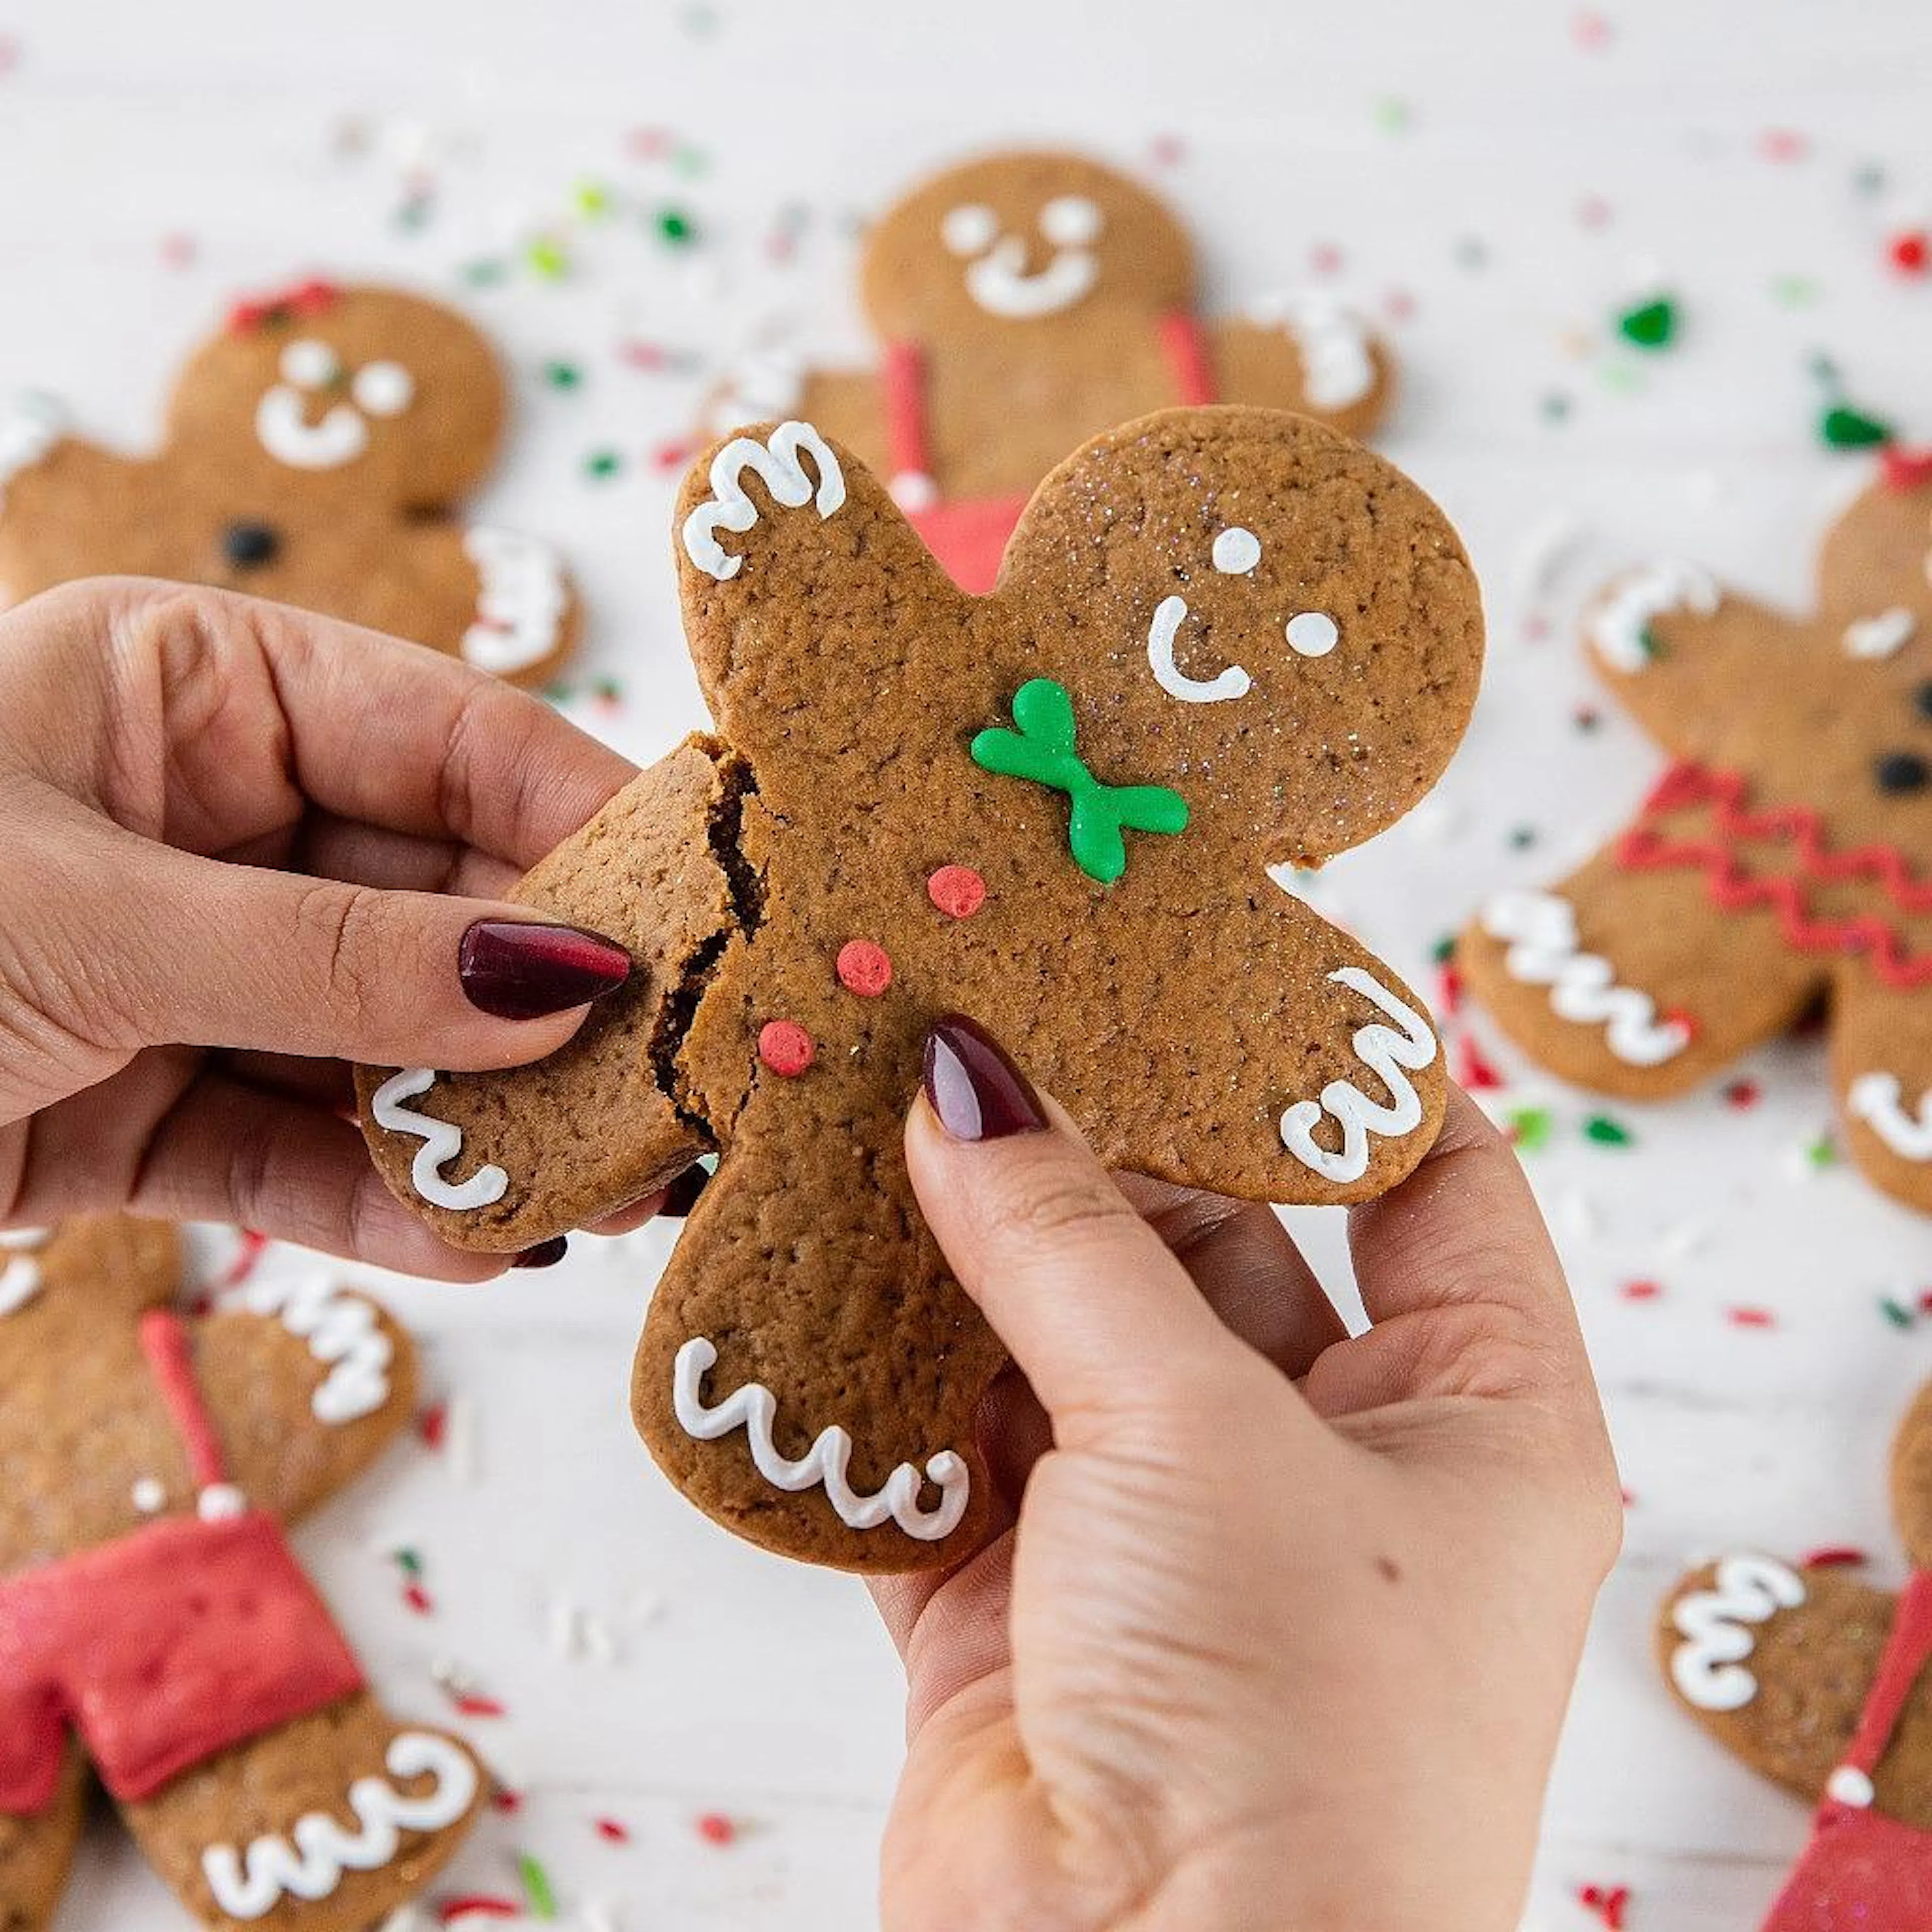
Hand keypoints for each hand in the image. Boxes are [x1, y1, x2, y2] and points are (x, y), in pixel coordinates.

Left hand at [0, 578, 639, 1275]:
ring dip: (489, 1115)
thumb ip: (346, 959)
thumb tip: (567, 977)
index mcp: (185, 689)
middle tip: (684, 1073)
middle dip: (555, 996)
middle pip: (438, 899)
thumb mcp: (96, 919)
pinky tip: (481, 1235)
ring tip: (612, 1182)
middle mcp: (200, 818)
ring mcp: (181, 972)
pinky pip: (294, 1152)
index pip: (446, 732)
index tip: (703, 904)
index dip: (584, 816)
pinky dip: (383, 1199)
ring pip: (384, 1040)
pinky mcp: (140, 1112)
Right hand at [872, 1017, 1619, 1931]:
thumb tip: (962, 1078)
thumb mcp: (1196, 1429)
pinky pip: (946, 1443)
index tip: (1207, 950)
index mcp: (1473, 1419)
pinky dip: (881, 1368)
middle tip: (983, 1012)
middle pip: (1206, 1243)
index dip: (1326, 1058)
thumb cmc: (1287, 1726)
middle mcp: (1327, 1466)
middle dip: (1092, 1143)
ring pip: (1058, 1335)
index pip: (1425, 1173)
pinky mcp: (1023, 1603)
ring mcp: (1168, 1534)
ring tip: (873, 1106)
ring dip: (967, 1247)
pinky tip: (816, 1258)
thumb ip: (1065, 1241)